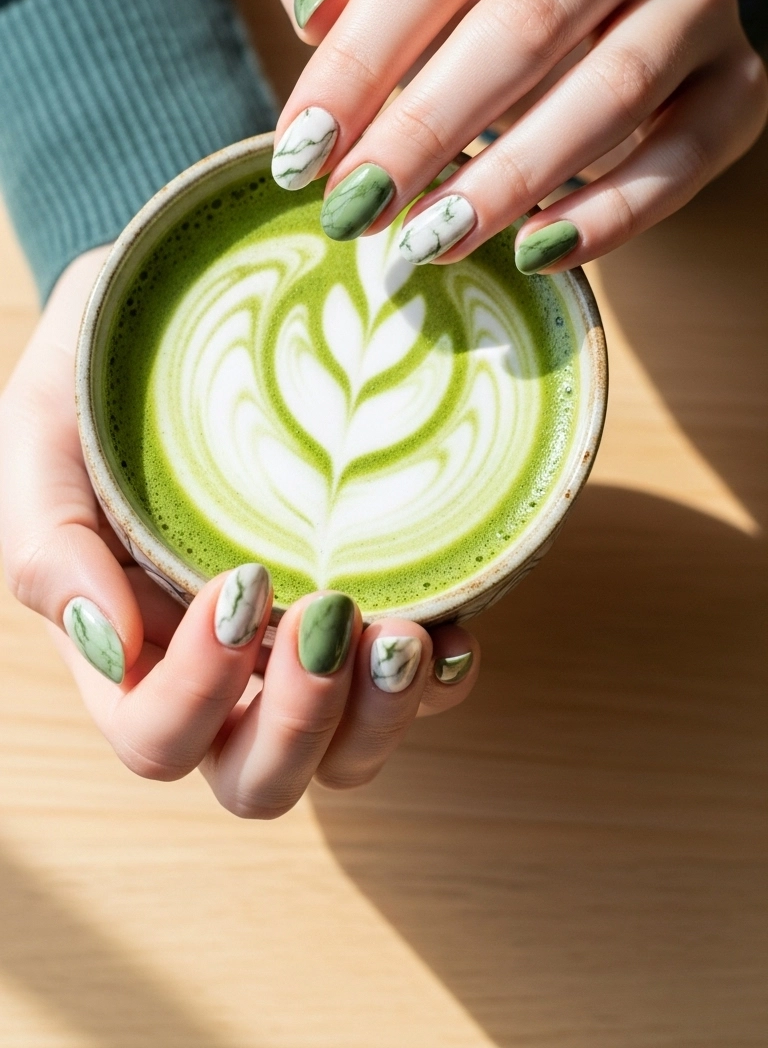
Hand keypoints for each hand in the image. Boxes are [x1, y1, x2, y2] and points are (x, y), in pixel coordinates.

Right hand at [0, 249, 478, 815]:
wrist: (184, 294)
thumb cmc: (100, 368)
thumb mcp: (42, 429)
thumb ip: (46, 539)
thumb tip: (107, 643)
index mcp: (129, 643)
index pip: (157, 738)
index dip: (199, 693)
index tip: (240, 579)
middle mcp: (217, 668)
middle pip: (256, 780)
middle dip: (301, 725)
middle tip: (329, 619)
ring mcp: (298, 648)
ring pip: (345, 760)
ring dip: (381, 716)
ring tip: (403, 634)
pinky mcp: (368, 608)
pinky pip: (421, 692)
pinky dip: (443, 680)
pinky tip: (451, 629)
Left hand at [272, 0, 766, 270]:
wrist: (611, 11)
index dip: (356, 64)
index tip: (299, 153)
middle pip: (521, 28)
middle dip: (423, 131)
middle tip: (355, 211)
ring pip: (608, 95)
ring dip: (508, 181)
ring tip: (427, 243)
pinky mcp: (739, 80)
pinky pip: (683, 156)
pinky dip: (609, 214)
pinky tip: (533, 253)